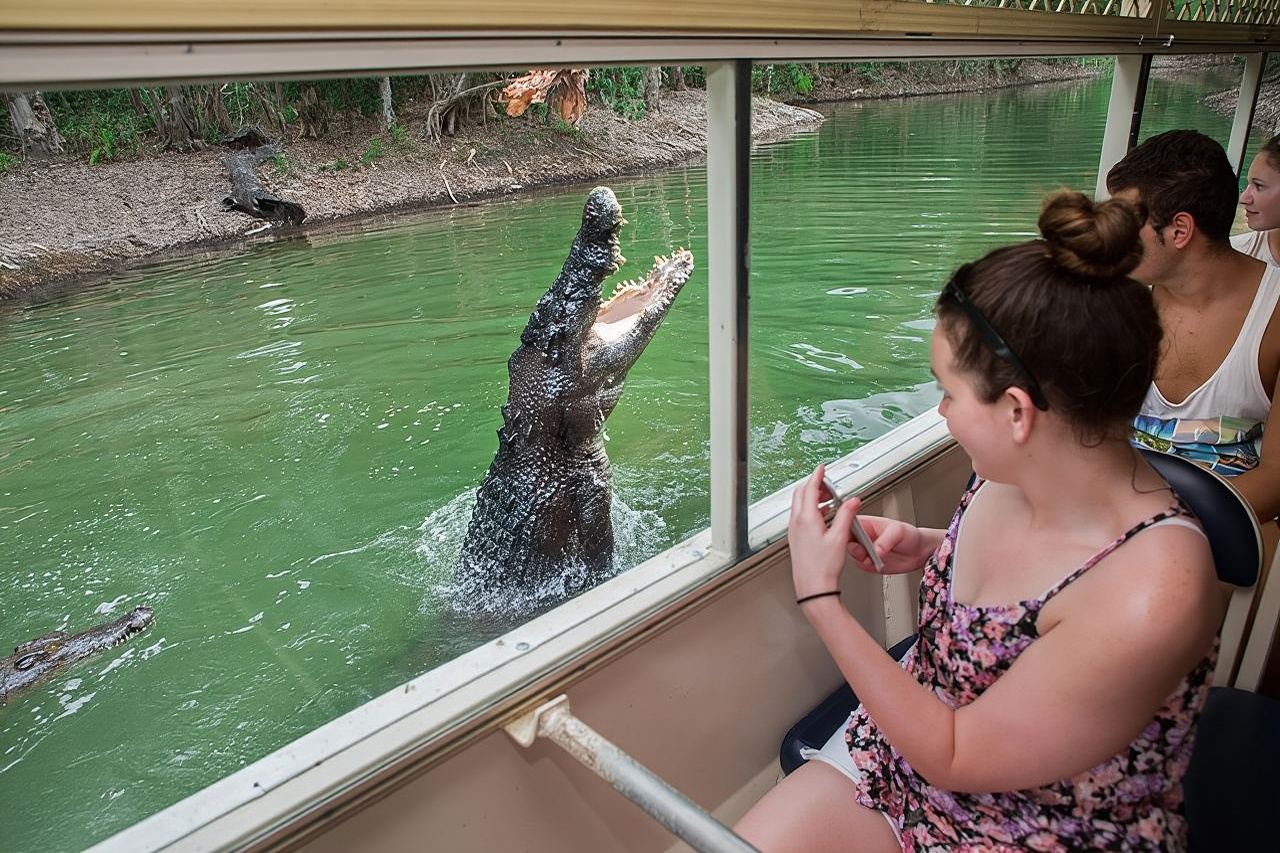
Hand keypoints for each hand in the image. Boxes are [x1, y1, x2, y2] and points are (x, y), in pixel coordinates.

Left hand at [789, 464, 862, 597]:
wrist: (813, 586)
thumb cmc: (823, 566)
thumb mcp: (840, 537)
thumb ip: (846, 515)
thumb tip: (852, 501)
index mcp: (806, 518)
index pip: (809, 488)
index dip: (817, 476)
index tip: (821, 468)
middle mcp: (797, 522)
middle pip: (801, 494)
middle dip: (813, 485)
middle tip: (827, 484)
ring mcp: (794, 530)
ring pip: (799, 505)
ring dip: (812, 497)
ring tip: (828, 499)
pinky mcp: (795, 538)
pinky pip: (800, 516)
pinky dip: (810, 509)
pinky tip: (822, 515)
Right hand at [845, 514, 934, 574]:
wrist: (919, 552)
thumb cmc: (909, 535)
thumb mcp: (898, 531)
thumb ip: (885, 540)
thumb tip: (875, 550)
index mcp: (865, 523)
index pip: (846, 523)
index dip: (843, 529)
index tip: (850, 535)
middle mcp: (861, 537)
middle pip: (844, 541)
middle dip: (853, 546)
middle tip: (864, 550)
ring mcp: (864, 551)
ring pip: (851, 555)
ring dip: (861, 557)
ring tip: (874, 557)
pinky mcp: (867, 563)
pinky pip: (860, 565)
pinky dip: (867, 566)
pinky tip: (876, 563)